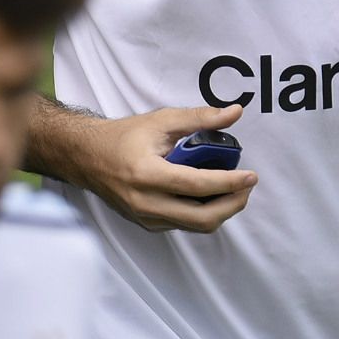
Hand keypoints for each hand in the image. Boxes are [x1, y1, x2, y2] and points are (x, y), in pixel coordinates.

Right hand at [59, 104, 257, 232]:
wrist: (87, 157)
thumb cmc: (124, 137)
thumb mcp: (161, 121)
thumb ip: (200, 118)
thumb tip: (235, 112)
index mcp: (147, 174)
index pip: (197, 185)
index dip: (229, 183)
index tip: (251, 176)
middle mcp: (146, 202)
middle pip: (202, 218)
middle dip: (232, 204)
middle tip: (247, 186)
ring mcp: (146, 217)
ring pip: (195, 225)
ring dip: (221, 211)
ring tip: (234, 189)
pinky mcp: (147, 223)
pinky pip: (184, 224)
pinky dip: (203, 212)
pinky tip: (211, 195)